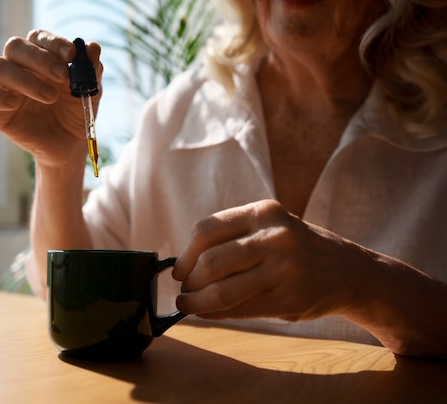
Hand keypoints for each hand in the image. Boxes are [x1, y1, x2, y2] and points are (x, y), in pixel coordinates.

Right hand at [0, 29, 102, 169]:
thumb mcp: (90, 93)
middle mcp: (19, 67)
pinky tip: (14, 105)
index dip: (53, 42)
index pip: (38, 37)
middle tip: (63, 76)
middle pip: (15, 46)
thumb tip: (93, 47)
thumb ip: (92, 71)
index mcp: (41, 57)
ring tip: (50, 98)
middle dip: (39, 58)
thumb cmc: (75, 114)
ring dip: (24, 80)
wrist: (69, 145)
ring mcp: (3, 87)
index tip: (72, 55)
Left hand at [172, 199, 360, 321]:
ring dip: (196, 302)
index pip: (206, 230)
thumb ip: (232, 238)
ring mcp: (285, 269)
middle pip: (210, 262)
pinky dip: (215, 315)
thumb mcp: (269, 227)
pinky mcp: (290, 299)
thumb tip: (184, 267)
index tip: (179, 271)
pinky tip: (208, 314)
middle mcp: (275, 237)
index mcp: (263, 212)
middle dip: (190, 281)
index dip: (185, 255)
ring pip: (222, 290)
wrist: (348, 271)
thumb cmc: (295, 249)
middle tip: (186, 290)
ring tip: (189, 305)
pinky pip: (239, 310)